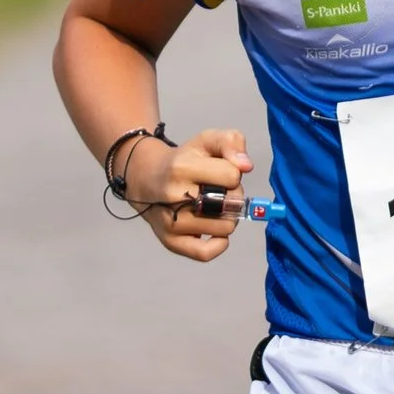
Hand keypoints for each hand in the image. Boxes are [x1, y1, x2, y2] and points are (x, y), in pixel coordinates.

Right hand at [122, 126, 252, 260]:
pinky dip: (218, 243)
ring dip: (227, 218)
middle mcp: (173, 196)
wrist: (146, 179)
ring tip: (214, 208)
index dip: (234, 174)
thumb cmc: (182, 160)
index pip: (232, 176)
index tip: (222, 173)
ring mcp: (171, 222)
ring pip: (225, 228)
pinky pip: (205, 253)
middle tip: (219, 191)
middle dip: (233, 196)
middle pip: (231, 205)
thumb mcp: (206, 140)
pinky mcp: (171, 242)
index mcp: (181, 167)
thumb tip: (246, 166)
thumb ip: (232, 142)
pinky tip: (215, 230)